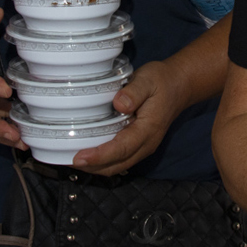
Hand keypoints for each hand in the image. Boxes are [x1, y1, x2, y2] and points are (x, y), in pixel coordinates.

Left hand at [72, 59, 189, 175]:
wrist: (179, 85)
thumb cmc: (162, 81)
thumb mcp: (148, 79)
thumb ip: (134, 92)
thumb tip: (119, 104)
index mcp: (148, 129)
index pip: (122, 148)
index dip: (100, 156)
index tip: (80, 157)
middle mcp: (146, 143)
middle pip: (117, 164)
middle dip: (93, 167)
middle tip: (67, 161)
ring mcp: (143, 147)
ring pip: (118, 166)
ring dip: (96, 167)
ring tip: (73, 161)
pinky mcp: (139, 144)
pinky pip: (120, 160)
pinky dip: (103, 162)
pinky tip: (88, 154)